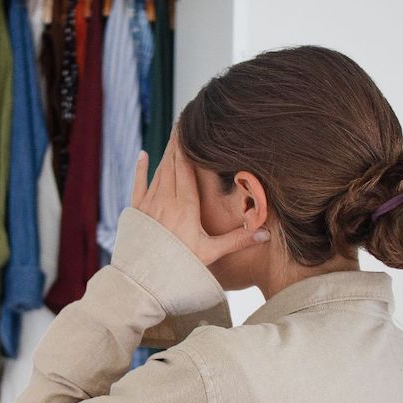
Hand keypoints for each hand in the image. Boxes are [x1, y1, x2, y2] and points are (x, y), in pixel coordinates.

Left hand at [131, 129, 269, 265]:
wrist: (143, 282)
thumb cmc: (178, 268)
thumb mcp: (211, 254)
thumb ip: (238, 240)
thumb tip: (266, 232)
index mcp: (184, 206)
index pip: (186, 167)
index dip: (187, 145)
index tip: (191, 125)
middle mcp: (164, 200)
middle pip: (172, 163)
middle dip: (178, 142)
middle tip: (183, 120)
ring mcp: (148, 205)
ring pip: (157, 171)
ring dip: (165, 153)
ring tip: (172, 135)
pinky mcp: (136, 213)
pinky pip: (138, 185)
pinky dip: (140, 169)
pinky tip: (142, 154)